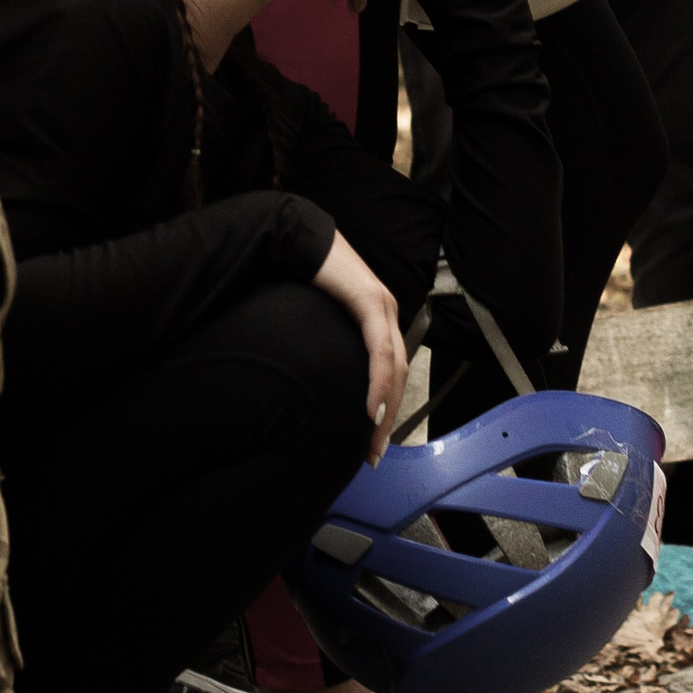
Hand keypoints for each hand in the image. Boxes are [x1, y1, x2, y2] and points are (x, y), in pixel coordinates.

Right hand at [310, 232, 407, 462]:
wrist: (294, 238)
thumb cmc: (301, 278)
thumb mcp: (318, 321)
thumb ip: (326, 347)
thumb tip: (313, 378)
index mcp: (376, 321)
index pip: (390, 373)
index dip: (384, 409)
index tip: (371, 444)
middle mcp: (385, 314)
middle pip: (398, 376)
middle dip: (388, 419)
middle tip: (373, 454)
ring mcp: (381, 307)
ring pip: (395, 367)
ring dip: (386, 407)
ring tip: (374, 438)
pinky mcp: (369, 301)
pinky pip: (379, 350)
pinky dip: (378, 382)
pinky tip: (372, 408)